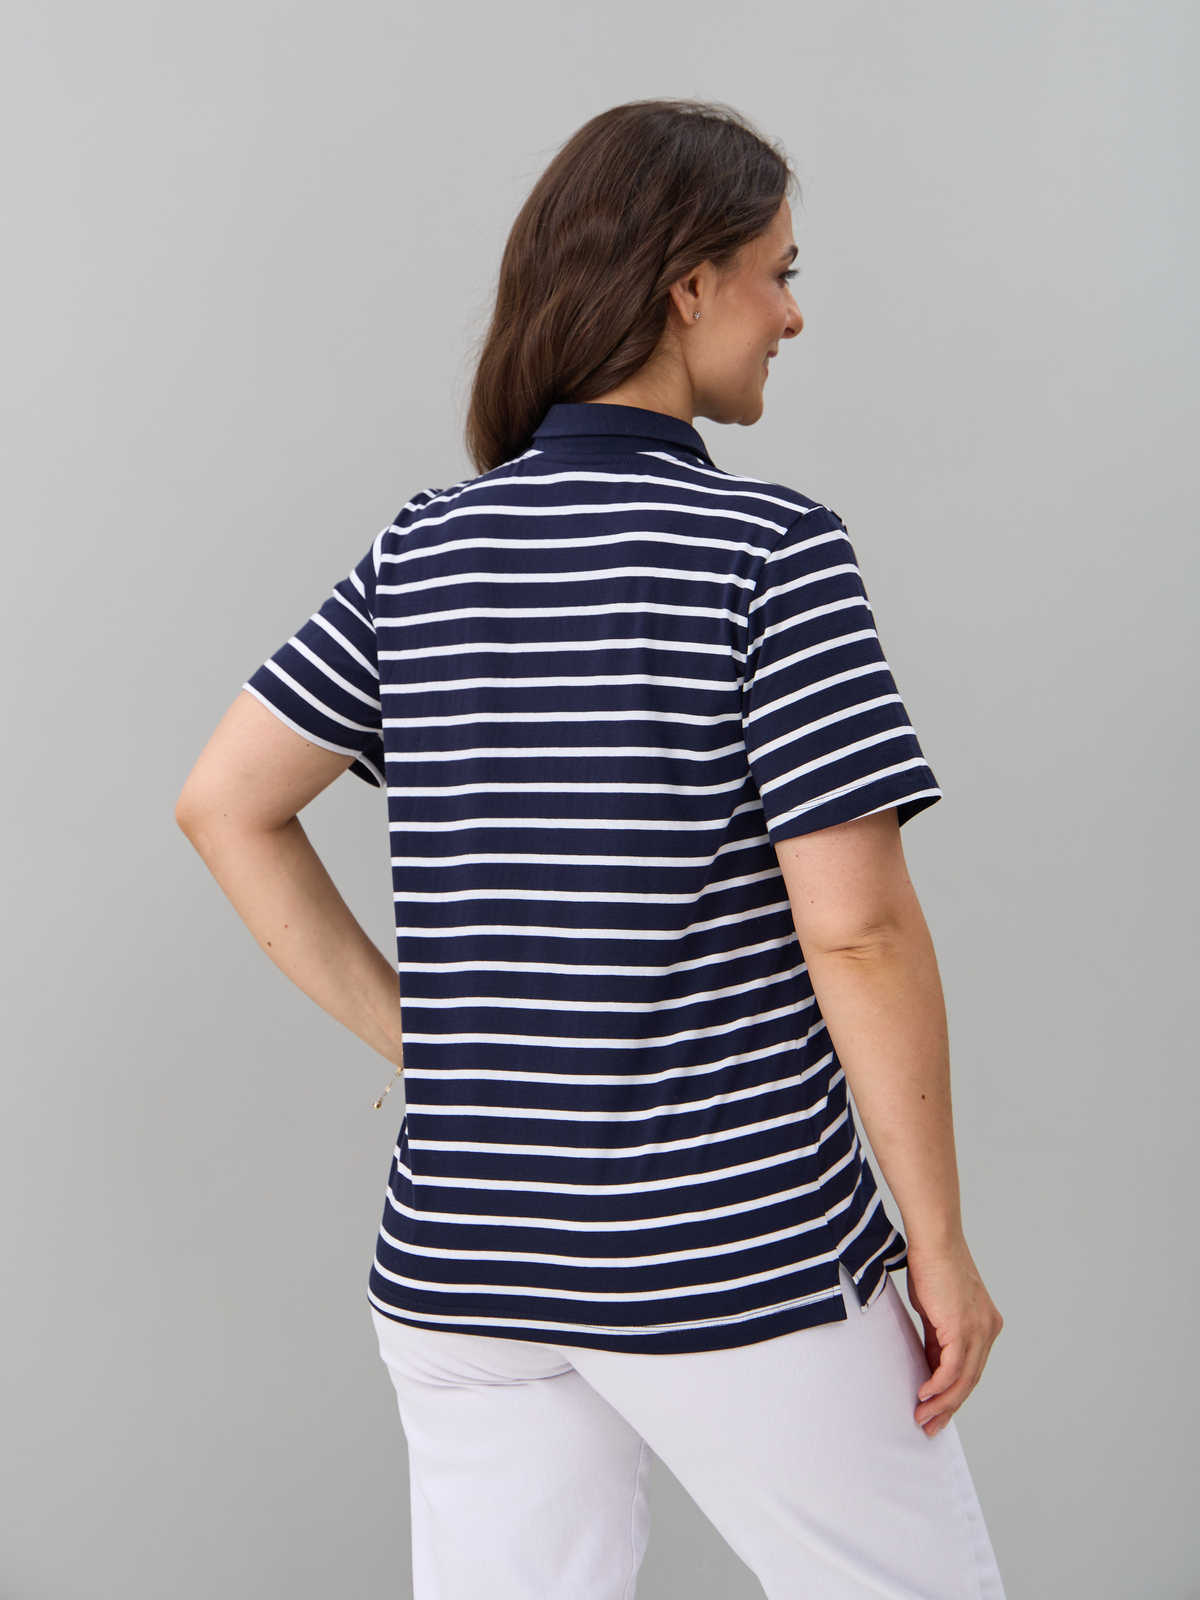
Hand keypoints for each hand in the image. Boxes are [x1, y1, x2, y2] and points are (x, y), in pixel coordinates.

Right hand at [905, 1242, 1002, 1437]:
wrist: (935, 1242)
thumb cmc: (933, 1267)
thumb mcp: (937, 1310)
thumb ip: (938, 1339)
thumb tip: (932, 1367)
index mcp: (986, 1325)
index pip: (971, 1368)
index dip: (954, 1393)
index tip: (937, 1409)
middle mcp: (988, 1330)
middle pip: (970, 1380)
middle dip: (949, 1407)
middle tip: (930, 1425)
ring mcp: (978, 1330)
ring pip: (963, 1380)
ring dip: (941, 1402)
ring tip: (923, 1416)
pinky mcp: (962, 1329)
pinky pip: (951, 1369)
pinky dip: (938, 1386)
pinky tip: (924, 1394)